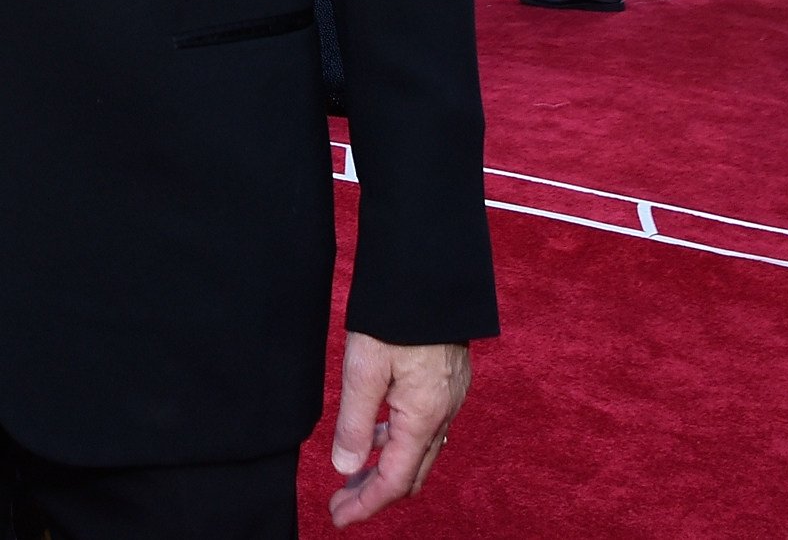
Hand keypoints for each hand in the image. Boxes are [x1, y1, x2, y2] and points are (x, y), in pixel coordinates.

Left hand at [328, 334, 468, 526]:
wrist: (430, 272)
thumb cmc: (395, 315)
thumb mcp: (363, 368)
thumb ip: (355, 422)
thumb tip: (346, 469)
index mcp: (423, 417)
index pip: (396, 481)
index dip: (366, 504)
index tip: (337, 518)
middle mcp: (443, 413)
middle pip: (412, 473)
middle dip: (376, 494)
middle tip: (341, 504)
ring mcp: (450, 397)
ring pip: (420, 450)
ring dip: (388, 468)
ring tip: (352, 473)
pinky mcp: (448, 380)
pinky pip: (425, 426)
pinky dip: (399, 441)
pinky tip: (378, 433)